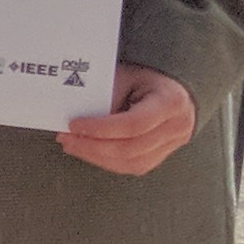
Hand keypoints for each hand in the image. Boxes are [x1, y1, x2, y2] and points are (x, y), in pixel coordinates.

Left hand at [60, 63, 197, 176]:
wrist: (168, 87)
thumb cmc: (143, 79)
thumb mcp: (125, 76)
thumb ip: (106, 96)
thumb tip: (76, 116)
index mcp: (171, 102)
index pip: (134, 124)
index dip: (101, 129)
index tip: (74, 125)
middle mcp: (178, 127)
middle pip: (131, 148)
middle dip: (93, 146)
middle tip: (66, 138)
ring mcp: (173, 145)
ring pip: (131, 163)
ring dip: (96, 157)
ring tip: (72, 145)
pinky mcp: (161, 156)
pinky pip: (132, 166)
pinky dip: (106, 161)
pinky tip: (87, 151)